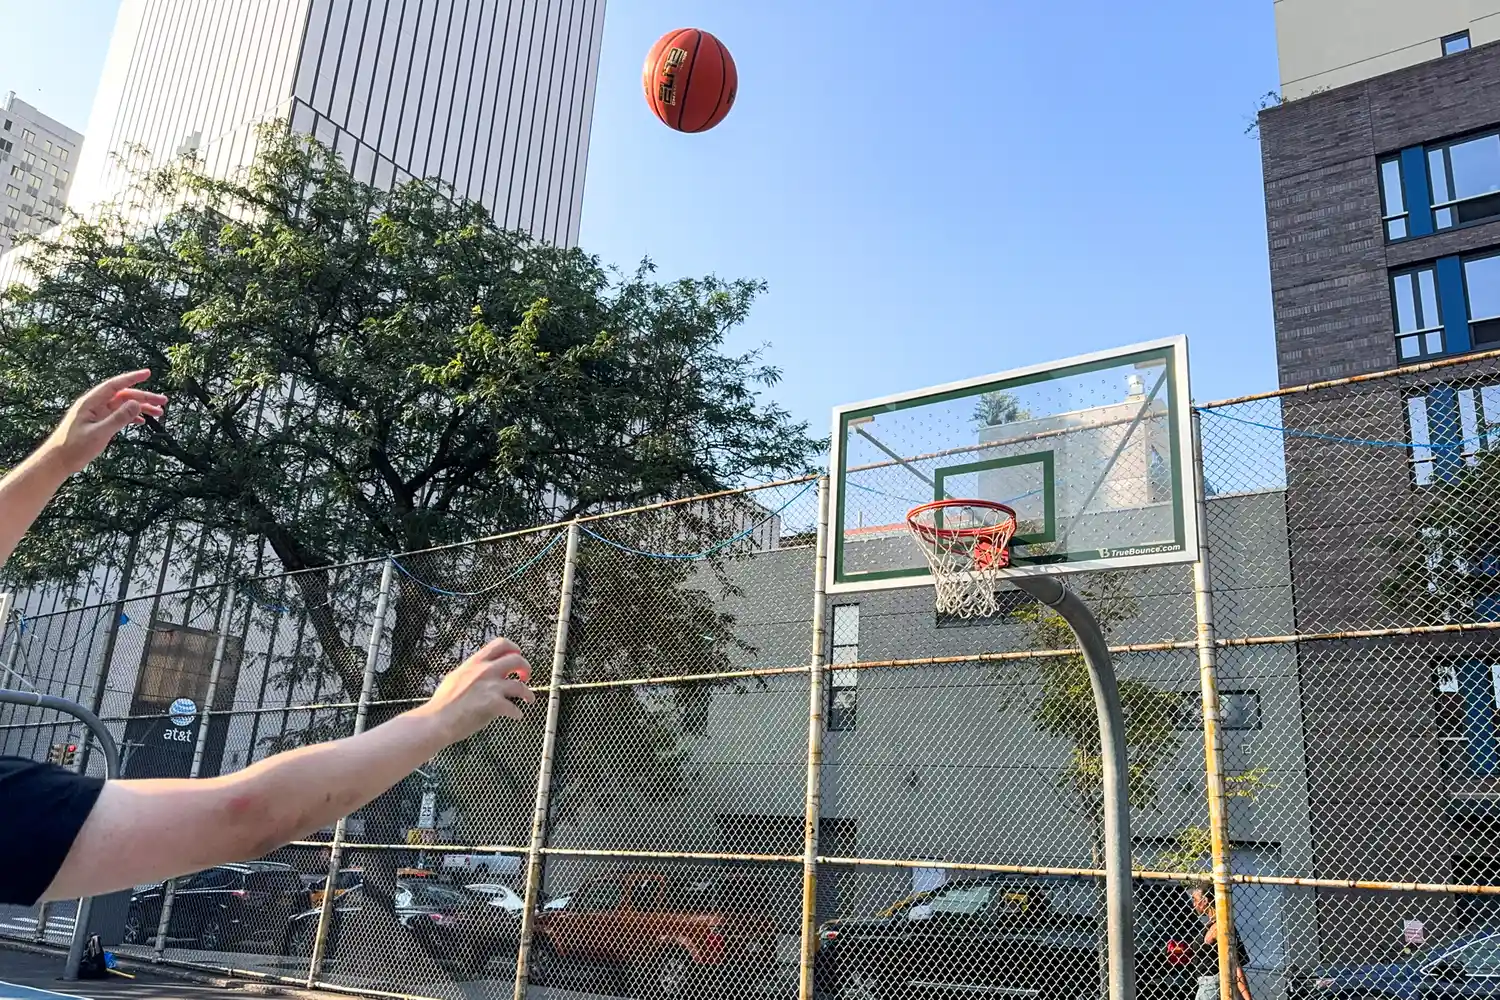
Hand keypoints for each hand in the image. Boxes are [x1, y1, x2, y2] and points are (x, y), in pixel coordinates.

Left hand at [44, 371, 166, 473]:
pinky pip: (118, 415)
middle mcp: (95, 405)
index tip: (148, 373)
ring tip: (159, 412)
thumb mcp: (99, 433)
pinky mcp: (98, 423)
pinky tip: (142, 421)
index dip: (132, 378)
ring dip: (140, 408)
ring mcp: (97, 414)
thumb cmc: (74, 447)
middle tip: (163, 400)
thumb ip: (118, 418)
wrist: (58, 460)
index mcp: (91, 403)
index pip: (115, 385)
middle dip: (144, 397)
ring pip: (123, 406)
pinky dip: (132, 417)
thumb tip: (137, 404)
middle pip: (123, 396)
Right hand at [419, 637, 535, 742]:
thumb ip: (470, 673)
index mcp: (475, 663)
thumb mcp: (455, 678)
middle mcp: (484, 671)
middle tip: (525, 677)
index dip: (514, 649)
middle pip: (517, 659)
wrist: (435, 721)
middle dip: (526, 667)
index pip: (501, 644)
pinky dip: (518, 713)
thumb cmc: (442, 704)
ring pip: (520, 685)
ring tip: (529, 699)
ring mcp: (489, 687)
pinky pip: (514, 708)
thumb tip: (478, 673)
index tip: (517, 657)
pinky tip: (517, 716)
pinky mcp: (492, 704)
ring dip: (528, 693)